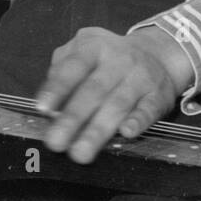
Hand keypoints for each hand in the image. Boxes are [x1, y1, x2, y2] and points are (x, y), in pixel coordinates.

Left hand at [34, 26, 192, 163]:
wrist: (158, 53)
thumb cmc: (109, 56)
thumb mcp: (83, 47)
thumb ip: (62, 67)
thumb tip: (49, 99)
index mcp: (94, 47)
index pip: (73, 67)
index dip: (57, 88)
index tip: (42, 109)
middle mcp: (118, 61)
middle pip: (93, 91)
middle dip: (73, 119)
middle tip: (56, 142)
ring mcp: (140, 78)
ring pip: (117, 105)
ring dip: (98, 131)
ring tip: (80, 153)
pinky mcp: (158, 97)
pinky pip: (148, 110)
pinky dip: (137, 121)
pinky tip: (126, 133)